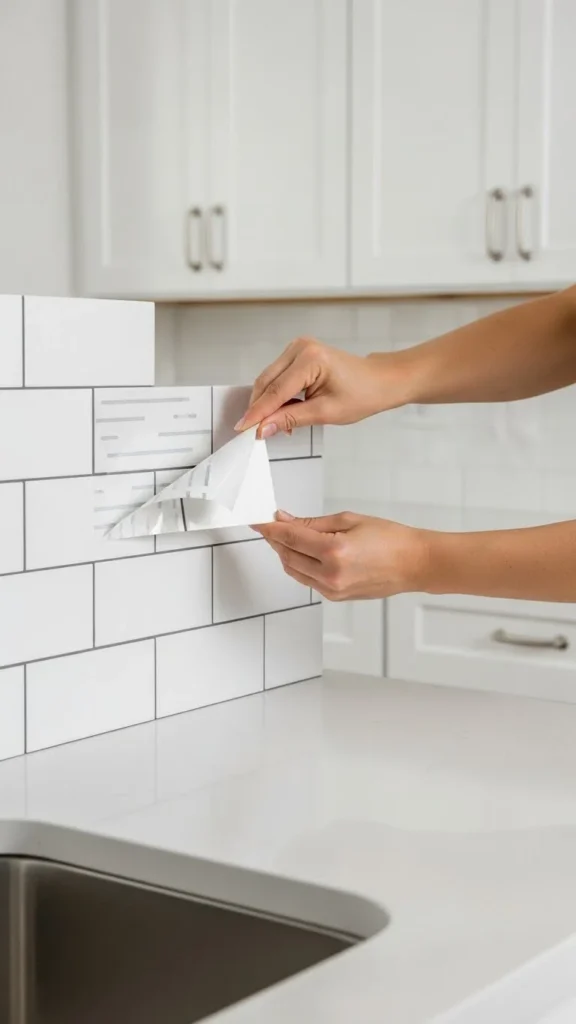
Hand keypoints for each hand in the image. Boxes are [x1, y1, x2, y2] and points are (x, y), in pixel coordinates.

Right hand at [235, 337, 405, 437]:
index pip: (275, 391)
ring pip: (268, 380)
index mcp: (310, 359)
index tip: (243, 429)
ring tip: (276, 425)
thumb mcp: (325, 413)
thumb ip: (291, 419)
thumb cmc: (362, 394)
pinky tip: (283, 412)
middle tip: (254, 432)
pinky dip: (276, 396)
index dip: (258, 413)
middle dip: (259, 409)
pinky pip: (277, 377)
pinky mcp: (297, 353)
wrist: (378, 381)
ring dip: (267, 404)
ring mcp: (298, 348)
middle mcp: (301, 347)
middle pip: (266, 382)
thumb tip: (264, 428)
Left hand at [253, 510, 428, 600]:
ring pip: (293, 570)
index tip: (258, 520)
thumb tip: (285, 519)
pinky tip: (302, 552)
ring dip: (285, 553)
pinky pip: (306, 580)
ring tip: (285, 536)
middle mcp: (330, 574)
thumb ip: (312, 522)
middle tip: (272, 524)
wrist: (414, 564)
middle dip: (275, 539)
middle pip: (286, 555)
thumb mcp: (348, 520)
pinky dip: (299, 565)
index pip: (289, 537)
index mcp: (334, 551)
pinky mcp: (335, 596)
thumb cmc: (390, 539)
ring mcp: (332, 589)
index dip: (269, 527)